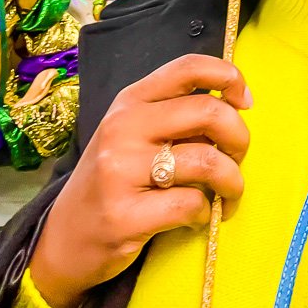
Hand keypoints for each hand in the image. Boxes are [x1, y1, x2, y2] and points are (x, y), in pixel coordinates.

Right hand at [30, 54, 251, 307]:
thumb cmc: (114, 180)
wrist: (63, 240)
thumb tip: (236, 108)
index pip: (189, 67)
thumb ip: (176, 115)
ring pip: (207, 161)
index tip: (244, 102)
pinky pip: (191, 205)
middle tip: (238, 158)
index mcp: (130, 100)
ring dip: (232, 181)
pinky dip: (207, 212)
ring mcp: (120, 171)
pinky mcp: (124, 216)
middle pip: (208, 112)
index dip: (228, 77)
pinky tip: (198, 216)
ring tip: (228, 194)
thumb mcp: (135, 133)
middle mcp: (123, 128)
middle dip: (240, 138)